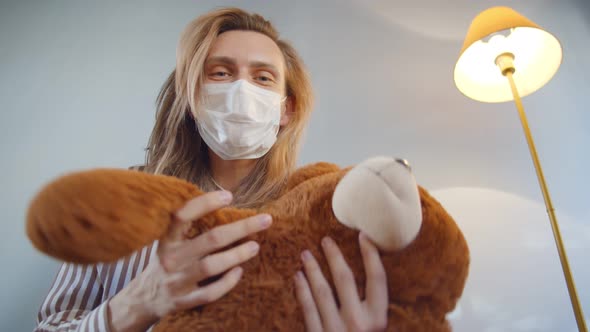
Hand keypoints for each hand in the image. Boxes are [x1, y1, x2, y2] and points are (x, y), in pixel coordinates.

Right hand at [108, 190, 271, 331]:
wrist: (144, 298)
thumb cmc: (167, 261)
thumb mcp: (170, 240)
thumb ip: (189, 225)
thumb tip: (224, 199)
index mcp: (167, 239)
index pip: (183, 215)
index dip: (205, 203)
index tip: (229, 195)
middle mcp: (171, 258)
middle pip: (210, 240)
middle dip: (241, 228)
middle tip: (265, 220)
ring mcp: (177, 281)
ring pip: (211, 266)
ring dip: (237, 254)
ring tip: (255, 246)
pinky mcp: (184, 301)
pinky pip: (209, 293)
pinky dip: (227, 283)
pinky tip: (239, 272)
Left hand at [294, 233, 387, 331]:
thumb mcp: (377, 330)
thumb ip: (373, 311)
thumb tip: (369, 279)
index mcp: (377, 320)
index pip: (377, 279)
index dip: (371, 255)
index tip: (364, 235)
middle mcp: (358, 322)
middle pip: (345, 279)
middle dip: (334, 256)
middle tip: (325, 240)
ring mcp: (335, 330)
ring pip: (322, 291)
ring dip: (313, 269)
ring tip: (305, 254)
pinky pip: (307, 308)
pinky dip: (302, 290)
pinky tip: (298, 276)